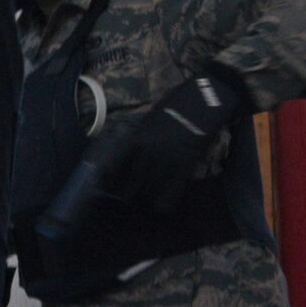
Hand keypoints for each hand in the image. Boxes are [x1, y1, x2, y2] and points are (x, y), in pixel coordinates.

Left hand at [79, 68, 247, 214]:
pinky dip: (168, 198)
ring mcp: (169, 157)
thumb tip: (136, 146)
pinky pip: (175, 185)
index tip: (100, 183)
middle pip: (134, 176)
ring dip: (146, 196)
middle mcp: (150, 149)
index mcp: (139, 135)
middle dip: (127, 191)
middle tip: (122, 201)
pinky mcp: (187, 162)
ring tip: (141, 207)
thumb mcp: (153, 115)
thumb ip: (144, 133)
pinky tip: (163, 208)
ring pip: (152, 183)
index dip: (108, 173)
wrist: (205, 98)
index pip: (118, 158)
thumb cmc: (178, 102)